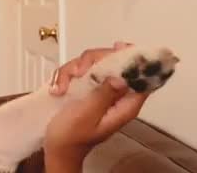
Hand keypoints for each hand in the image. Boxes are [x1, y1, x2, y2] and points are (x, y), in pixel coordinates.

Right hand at [43, 42, 149, 171]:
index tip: (121, 47)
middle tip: (79, 71)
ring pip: (93, 63)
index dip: (135, 59)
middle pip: (112, 61)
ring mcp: (99, 90)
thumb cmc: (71, 139)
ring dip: (74, 69)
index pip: (140, 77)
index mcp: (123, 105)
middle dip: (92, 61)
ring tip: (64, 85)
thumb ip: (104, 95)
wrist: (56, 148)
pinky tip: (59, 88)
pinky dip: (66, 76)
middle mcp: (114, 95)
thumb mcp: (87, 115)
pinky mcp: (85, 88)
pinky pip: (78, 71)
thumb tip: (122, 77)